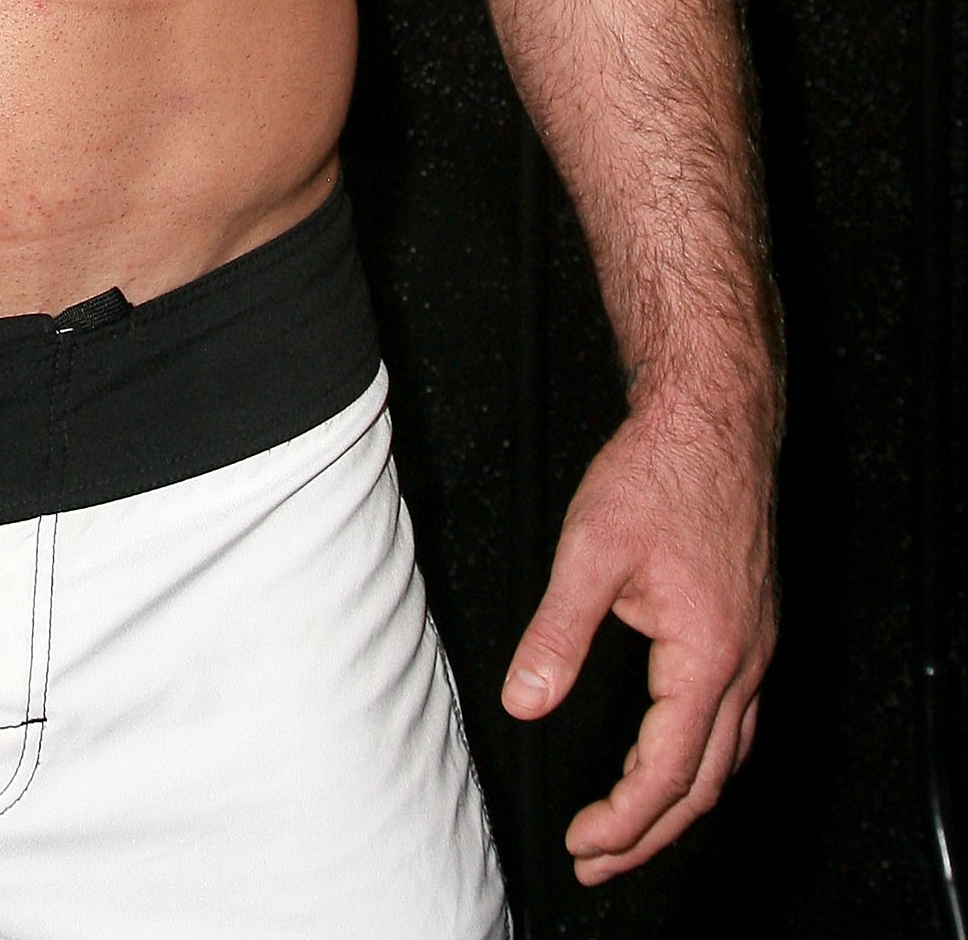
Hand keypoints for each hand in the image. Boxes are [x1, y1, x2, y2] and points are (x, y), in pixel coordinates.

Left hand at [502, 388, 777, 883]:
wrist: (712, 419)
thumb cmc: (657, 472)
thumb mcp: (589, 550)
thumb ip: (557, 635)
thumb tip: (524, 702)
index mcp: (707, 655)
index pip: (665, 773)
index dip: (622, 820)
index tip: (582, 842)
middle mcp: (744, 663)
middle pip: (704, 784)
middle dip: (649, 835)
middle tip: (597, 860)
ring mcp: (755, 647)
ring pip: (726, 758)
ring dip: (677, 803)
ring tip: (628, 829)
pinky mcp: (751, 627)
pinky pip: (736, 722)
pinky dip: (701, 759)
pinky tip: (671, 757)